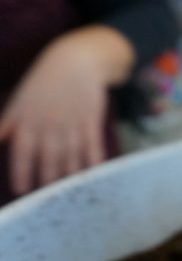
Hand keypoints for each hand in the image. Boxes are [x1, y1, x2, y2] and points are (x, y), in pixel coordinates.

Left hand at [0, 27, 132, 193]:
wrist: (77, 62)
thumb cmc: (45, 81)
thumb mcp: (20, 99)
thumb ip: (8, 123)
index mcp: (28, 120)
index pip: (22, 152)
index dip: (21, 172)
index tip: (21, 190)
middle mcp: (49, 125)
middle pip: (49, 159)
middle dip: (48, 180)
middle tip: (48, 198)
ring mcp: (72, 124)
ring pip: (70, 156)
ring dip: (70, 176)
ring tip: (69, 193)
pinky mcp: (90, 122)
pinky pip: (92, 146)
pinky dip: (94, 162)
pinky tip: (94, 174)